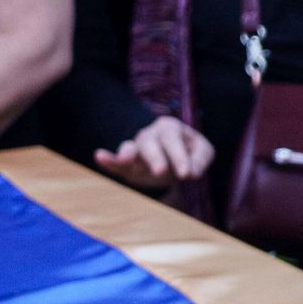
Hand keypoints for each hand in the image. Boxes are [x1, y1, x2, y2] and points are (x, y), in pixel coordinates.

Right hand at [91, 113, 214, 189]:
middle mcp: (151, 135)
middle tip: (161, 171)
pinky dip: (108, 159)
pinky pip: (115, 161)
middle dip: (155, 156)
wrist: (171, 161)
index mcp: (170, 128)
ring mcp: (136, 149)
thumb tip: (192, 172)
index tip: (187, 175)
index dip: (180, 156)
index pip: (173, 139)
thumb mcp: (202, 151)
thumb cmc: (189, 152)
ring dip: (128, 154)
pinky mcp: (126, 166)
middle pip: (150, 142)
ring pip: (131, 148)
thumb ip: (201, 159)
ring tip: (125, 160)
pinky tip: (99, 156)